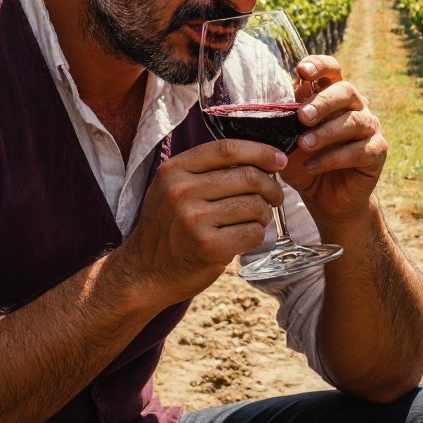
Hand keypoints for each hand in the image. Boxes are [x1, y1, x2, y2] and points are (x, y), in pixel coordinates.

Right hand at [115, 139, 284, 304]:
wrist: (144, 272)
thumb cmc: (168, 227)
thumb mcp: (172, 188)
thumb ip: (206, 171)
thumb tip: (261, 158)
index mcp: (174, 170)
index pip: (227, 149)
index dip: (260, 151)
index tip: (279, 159)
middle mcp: (181, 191)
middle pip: (247, 176)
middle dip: (271, 186)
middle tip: (275, 197)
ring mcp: (193, 220)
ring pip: (254, 206)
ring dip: (264, 214)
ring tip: (255, 220)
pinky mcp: (207, 247)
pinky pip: (252, 233)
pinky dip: (256, 235)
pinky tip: (244, 237)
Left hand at [282, 55, 386, 224]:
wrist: (326, 199)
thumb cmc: (305, 162)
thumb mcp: (288, 140)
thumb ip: (285, 119)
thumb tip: (274, 99)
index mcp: (333, 95)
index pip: (331, 69)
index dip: (318, 65)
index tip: (302, 70)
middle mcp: (355, 106)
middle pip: (346, 90)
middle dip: (323, 102)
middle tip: (302, 117)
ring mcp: (370, 127)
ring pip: (354, 121)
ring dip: (326, 133)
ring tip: (304, 145)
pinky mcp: (378, 151)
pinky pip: (359, 150)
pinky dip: (332, 159)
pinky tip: (312, 166)